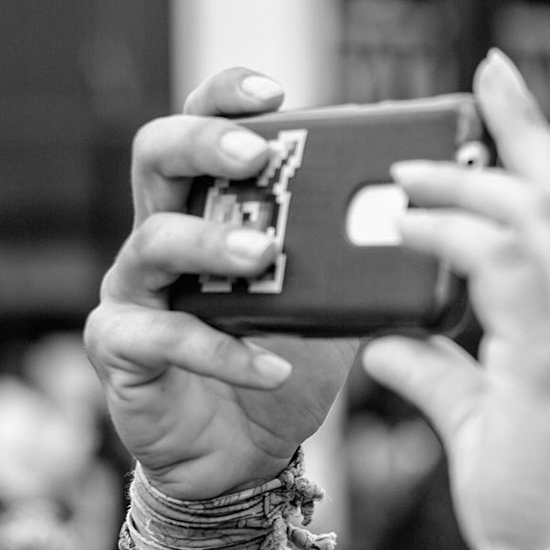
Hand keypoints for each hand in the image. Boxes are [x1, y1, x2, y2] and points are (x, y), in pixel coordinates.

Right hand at [83, 69, 354, 499]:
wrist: (244, 457)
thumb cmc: (283, 366)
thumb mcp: (331, 307)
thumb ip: (358, 263)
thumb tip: (429, 225)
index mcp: (210, 206)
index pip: (205, 125)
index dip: (228, 97)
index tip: (276, 91)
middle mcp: (161, 233)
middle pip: (156, 155)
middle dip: (203, 142)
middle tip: (256, 155)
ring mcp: (134, 291)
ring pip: (152, 242)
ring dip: (212, 244)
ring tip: (264, 256)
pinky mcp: (120, 350)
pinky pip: (162, 338)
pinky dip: (221, 352)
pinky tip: (273, 368)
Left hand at [362, 51, 549, 549]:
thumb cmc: (542, 505)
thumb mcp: (493, 418)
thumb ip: (445, 367)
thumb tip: (387, 338)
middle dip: (529, 125)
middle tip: (485, 74)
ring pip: (532, 214)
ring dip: (461, 184)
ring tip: (406, 178)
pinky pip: (495, 260)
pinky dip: (443, 234)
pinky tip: (401, 229)